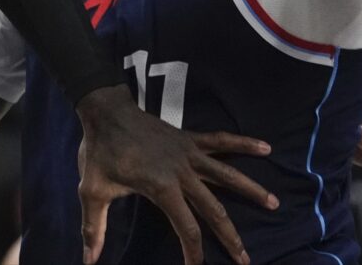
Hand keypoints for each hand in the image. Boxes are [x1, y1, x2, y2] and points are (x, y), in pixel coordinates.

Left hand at [75, 87, 275, 264]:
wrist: (104, 110)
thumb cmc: (99, 152)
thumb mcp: (92, 190)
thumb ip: (93, 226)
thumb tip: (88, 259)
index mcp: (161, 187)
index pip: (186, 228)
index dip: (193, 252)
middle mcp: (181, 172)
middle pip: (214, 210)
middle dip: (230, 237)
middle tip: (246, 260)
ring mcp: (188, 154)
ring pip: (227, 174)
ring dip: (250, 189)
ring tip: (274, 204)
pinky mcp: (189, 139)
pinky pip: (220, 140)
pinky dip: (243, 143)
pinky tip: (266, 147)